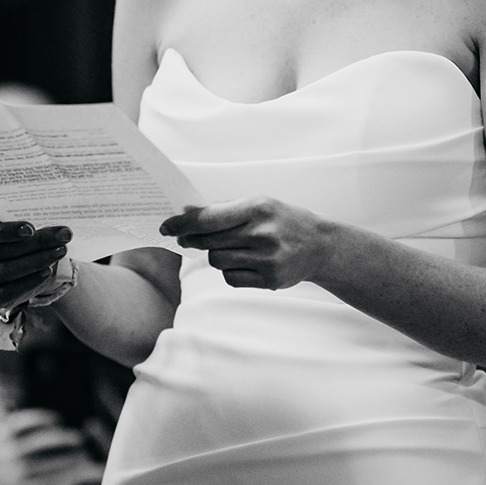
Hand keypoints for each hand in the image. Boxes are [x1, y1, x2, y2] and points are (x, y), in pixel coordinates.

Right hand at [0, 215, 72, 311]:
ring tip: (59, 250)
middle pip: (1, 251)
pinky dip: (30, 281)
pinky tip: (47, 270)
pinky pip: (9, 292)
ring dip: (37, 261)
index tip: (31, 228)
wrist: (12, 258)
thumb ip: (18, 217)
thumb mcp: (9, 221)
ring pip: (6, 271)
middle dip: (35, 243)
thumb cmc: (11, 233)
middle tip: (62, 235)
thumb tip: (47, 215)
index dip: (7, 231)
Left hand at [159, 197, 327, 290]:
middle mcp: (262, 233)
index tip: (166, 227)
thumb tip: (185, 213)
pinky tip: (245, 262)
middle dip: (194, 240)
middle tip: (188, 239)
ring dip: (216, 255)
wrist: (319, 244)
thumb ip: (223, 209)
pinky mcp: (270, 280)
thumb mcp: (257, 204)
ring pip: (217, 261)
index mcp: (257, 208)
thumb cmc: (282, 220)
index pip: (208, 218)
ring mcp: (267, 259)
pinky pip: (230, 278)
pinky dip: (230, 271)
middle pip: (209, 242)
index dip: (182, 224)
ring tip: (232, 248)